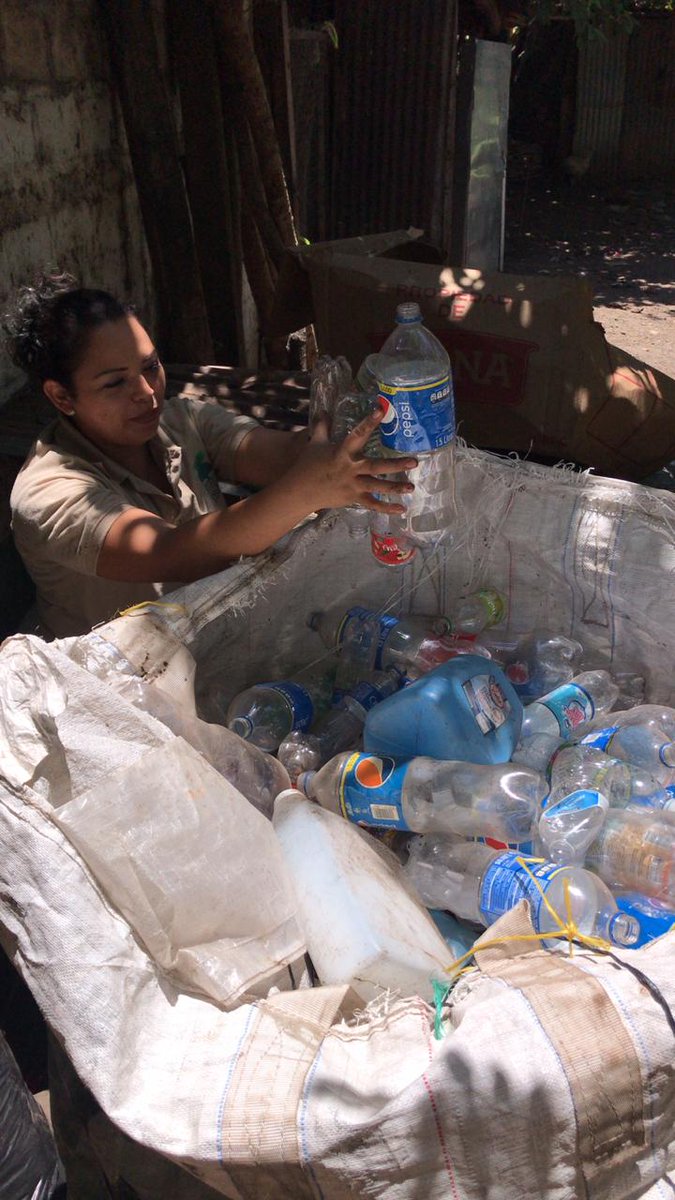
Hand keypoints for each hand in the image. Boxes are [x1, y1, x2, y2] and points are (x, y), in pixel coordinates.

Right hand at [286, 406, 417, 513]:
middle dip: (395, 465)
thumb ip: (322, 427)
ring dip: (395, 487)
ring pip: (377, 487)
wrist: (299, 491)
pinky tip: (402, 508)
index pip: (357, 434)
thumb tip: (324, 411)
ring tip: (411, 487)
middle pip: (376, 466)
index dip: (369, 422)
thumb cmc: (307, 465)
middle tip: (414, 461)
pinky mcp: (353, 498)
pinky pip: (372, 504)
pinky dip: (386, 508)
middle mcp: (350, 469)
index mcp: (342, 452)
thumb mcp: (315, 443)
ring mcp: (353, 485)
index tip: (381, 411)